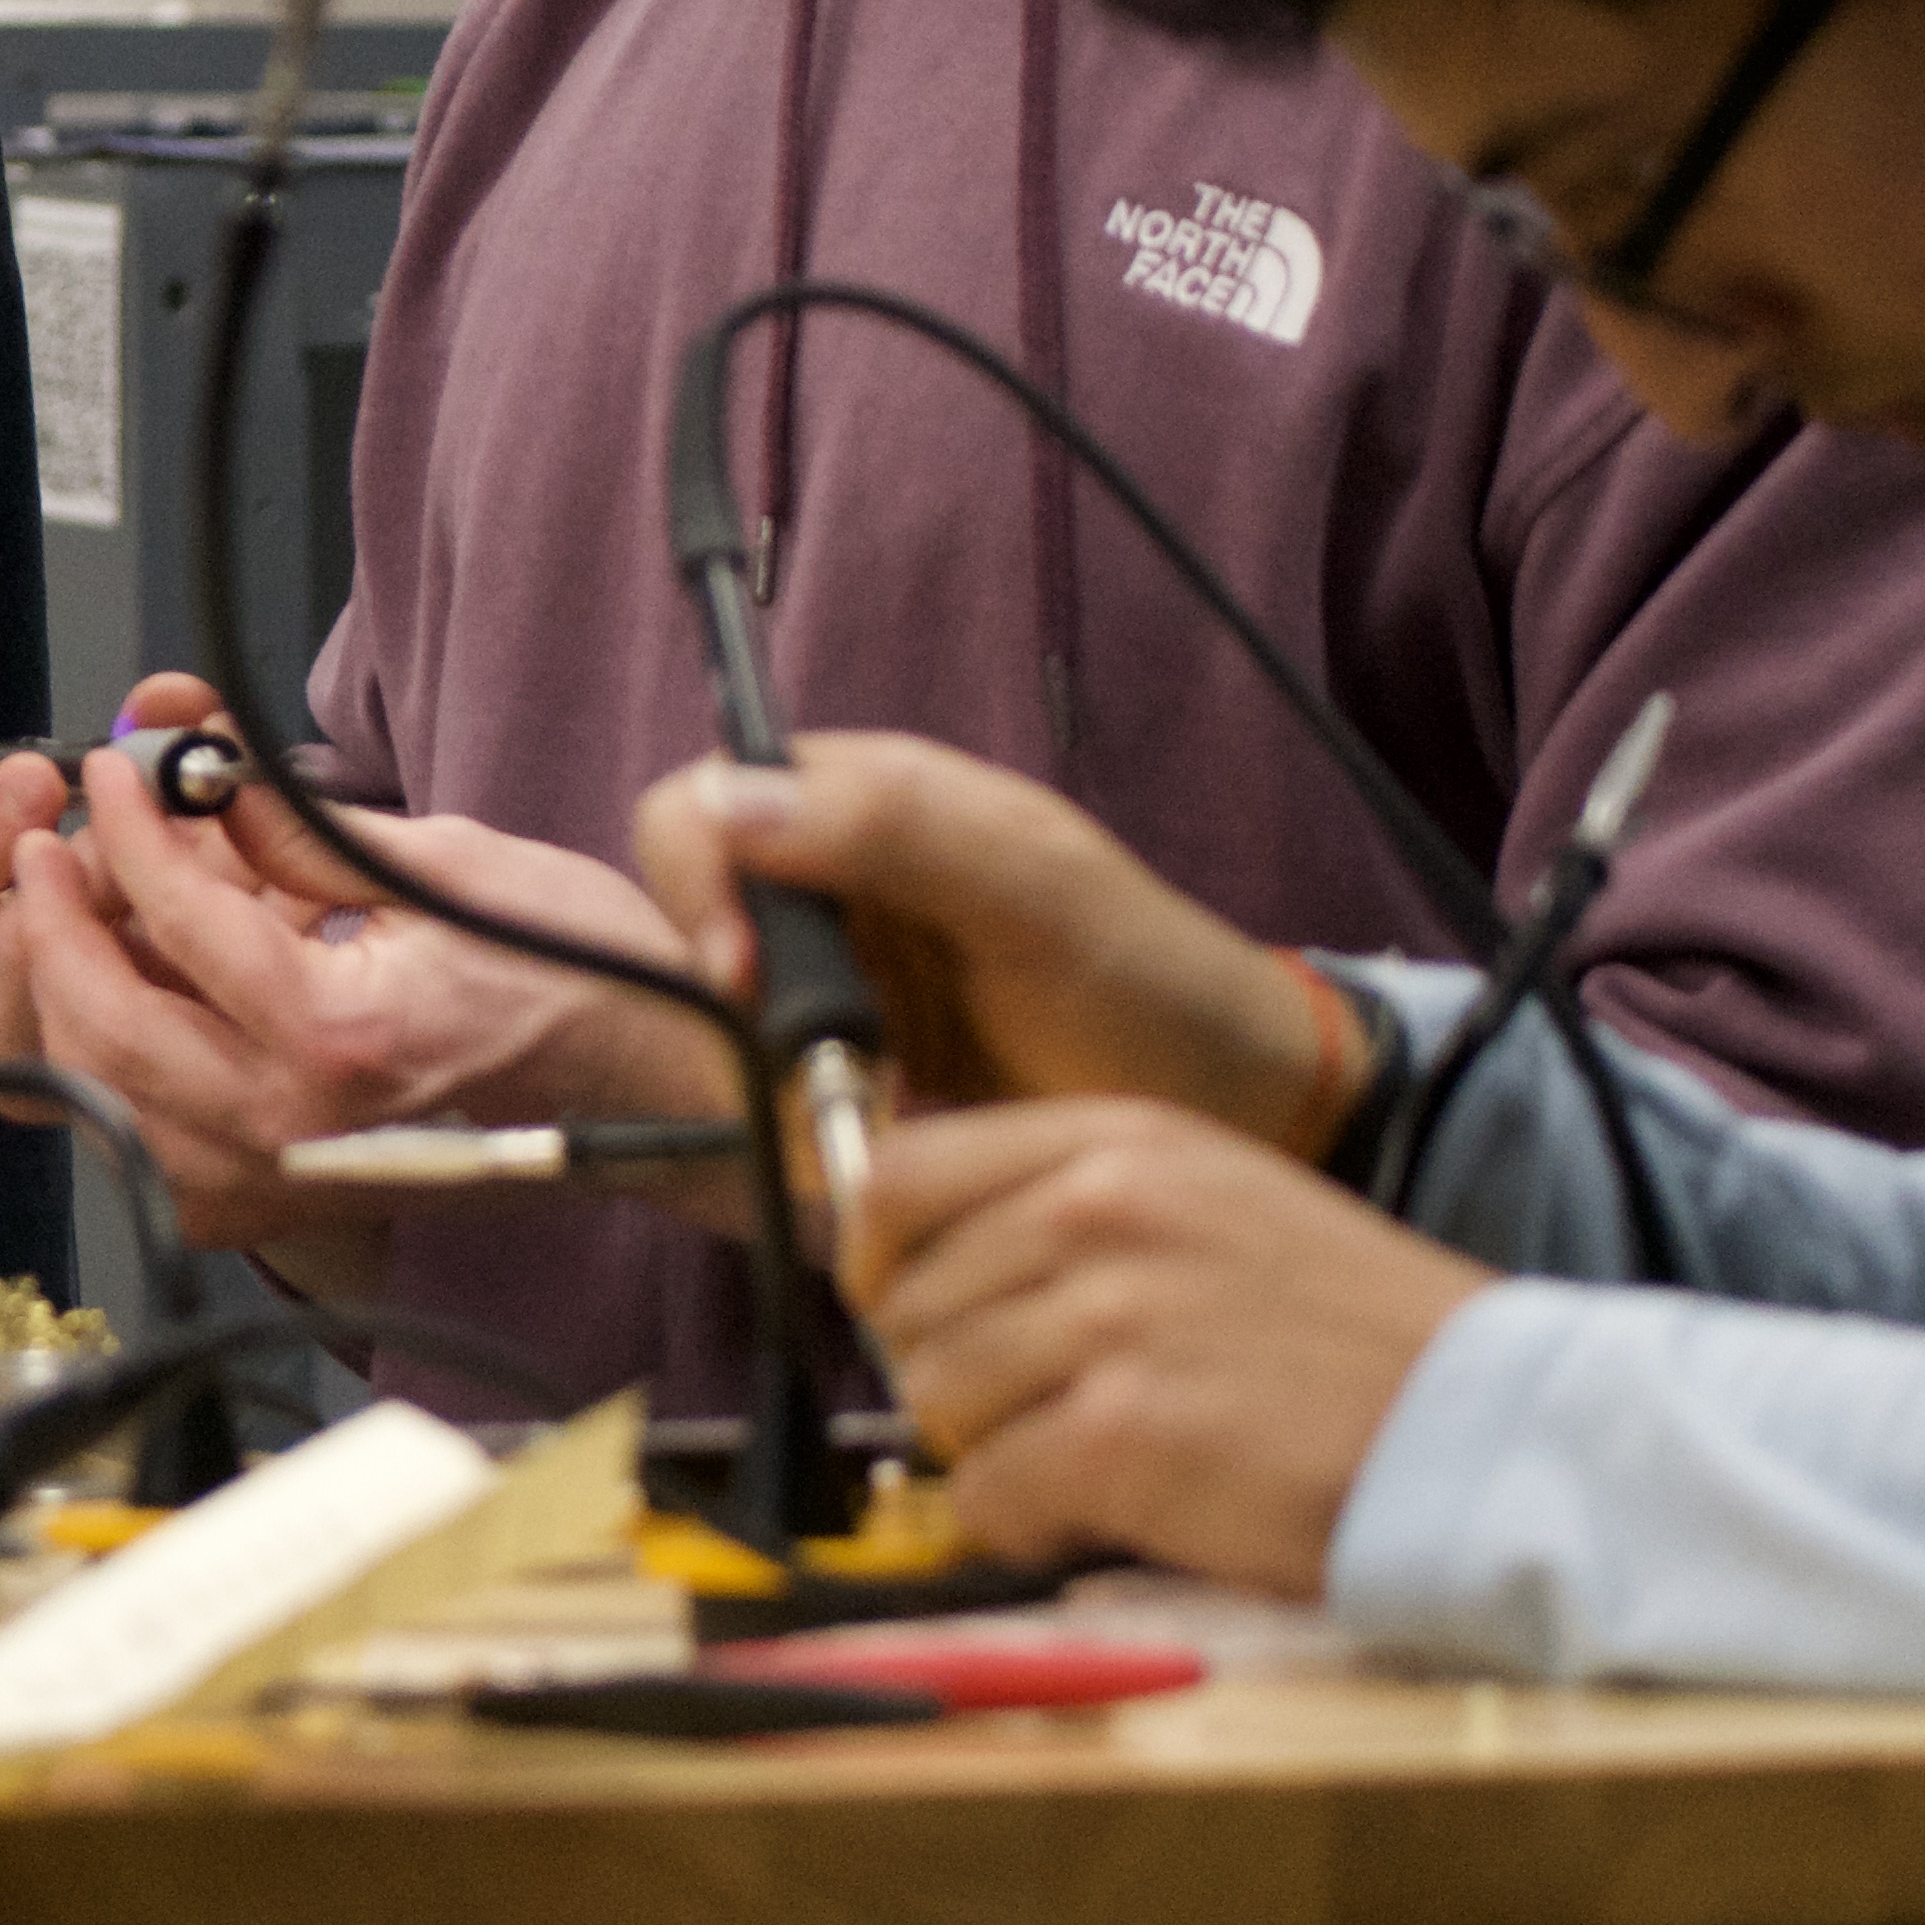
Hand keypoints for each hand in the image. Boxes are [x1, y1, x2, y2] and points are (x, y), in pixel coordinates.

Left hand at [0, 674, 747, 1257]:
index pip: (184, 923)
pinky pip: (143, 1140)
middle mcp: (297, 1127)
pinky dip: (111, 1065)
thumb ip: (299, 830)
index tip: (117, 770)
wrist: (645, 1077)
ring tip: (82, 908)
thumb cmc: (577, 971)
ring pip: (102, 1093)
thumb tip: (203, 773)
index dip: (132, 829)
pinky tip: (129, 992)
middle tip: (51, 845)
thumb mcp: (441, 862)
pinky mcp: (275, 1200)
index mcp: (342, 1038)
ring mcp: (279, 1178)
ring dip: (69, 994)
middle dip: (56, 922)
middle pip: (104, 1026)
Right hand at [622, 731, 1358, 1148]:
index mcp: (868, 797)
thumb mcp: (1037, 895)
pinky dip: (800, 1111)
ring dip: (766, 1065)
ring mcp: (842, 970)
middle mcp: (834, 874)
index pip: (701, 808)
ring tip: (872, 1099)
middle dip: (731, 997)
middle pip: (694, 910)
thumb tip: (730, 801)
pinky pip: (768, 1076)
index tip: (742, 979)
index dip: (698, 886)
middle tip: (811, 1065)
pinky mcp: (851, 1058)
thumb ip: (894, 832)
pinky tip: (874, 1127)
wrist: (1230, 1108)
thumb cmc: (1150, 985)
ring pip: (720, 1005)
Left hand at [842, 1098, 1485, 1590]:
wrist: (1481, 1423)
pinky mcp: (1122, 1434)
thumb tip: (911, 1262)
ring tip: (1100, 1459)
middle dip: (952, 1377)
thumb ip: (1071, 1205)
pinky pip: (989, 1495)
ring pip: (937, 1404)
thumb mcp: (1211, 1202)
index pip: (897, 1177)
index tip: (905, 1311)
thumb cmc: (1351, 1335)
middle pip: (906, 1308)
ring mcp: (1109, 1319)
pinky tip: (1118, 1512)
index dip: (875, 1259)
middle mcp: (1099, 1210)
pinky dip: (1029, 1524)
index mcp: (1116, 1141)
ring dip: (996, 1453)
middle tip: (1048, 1413)